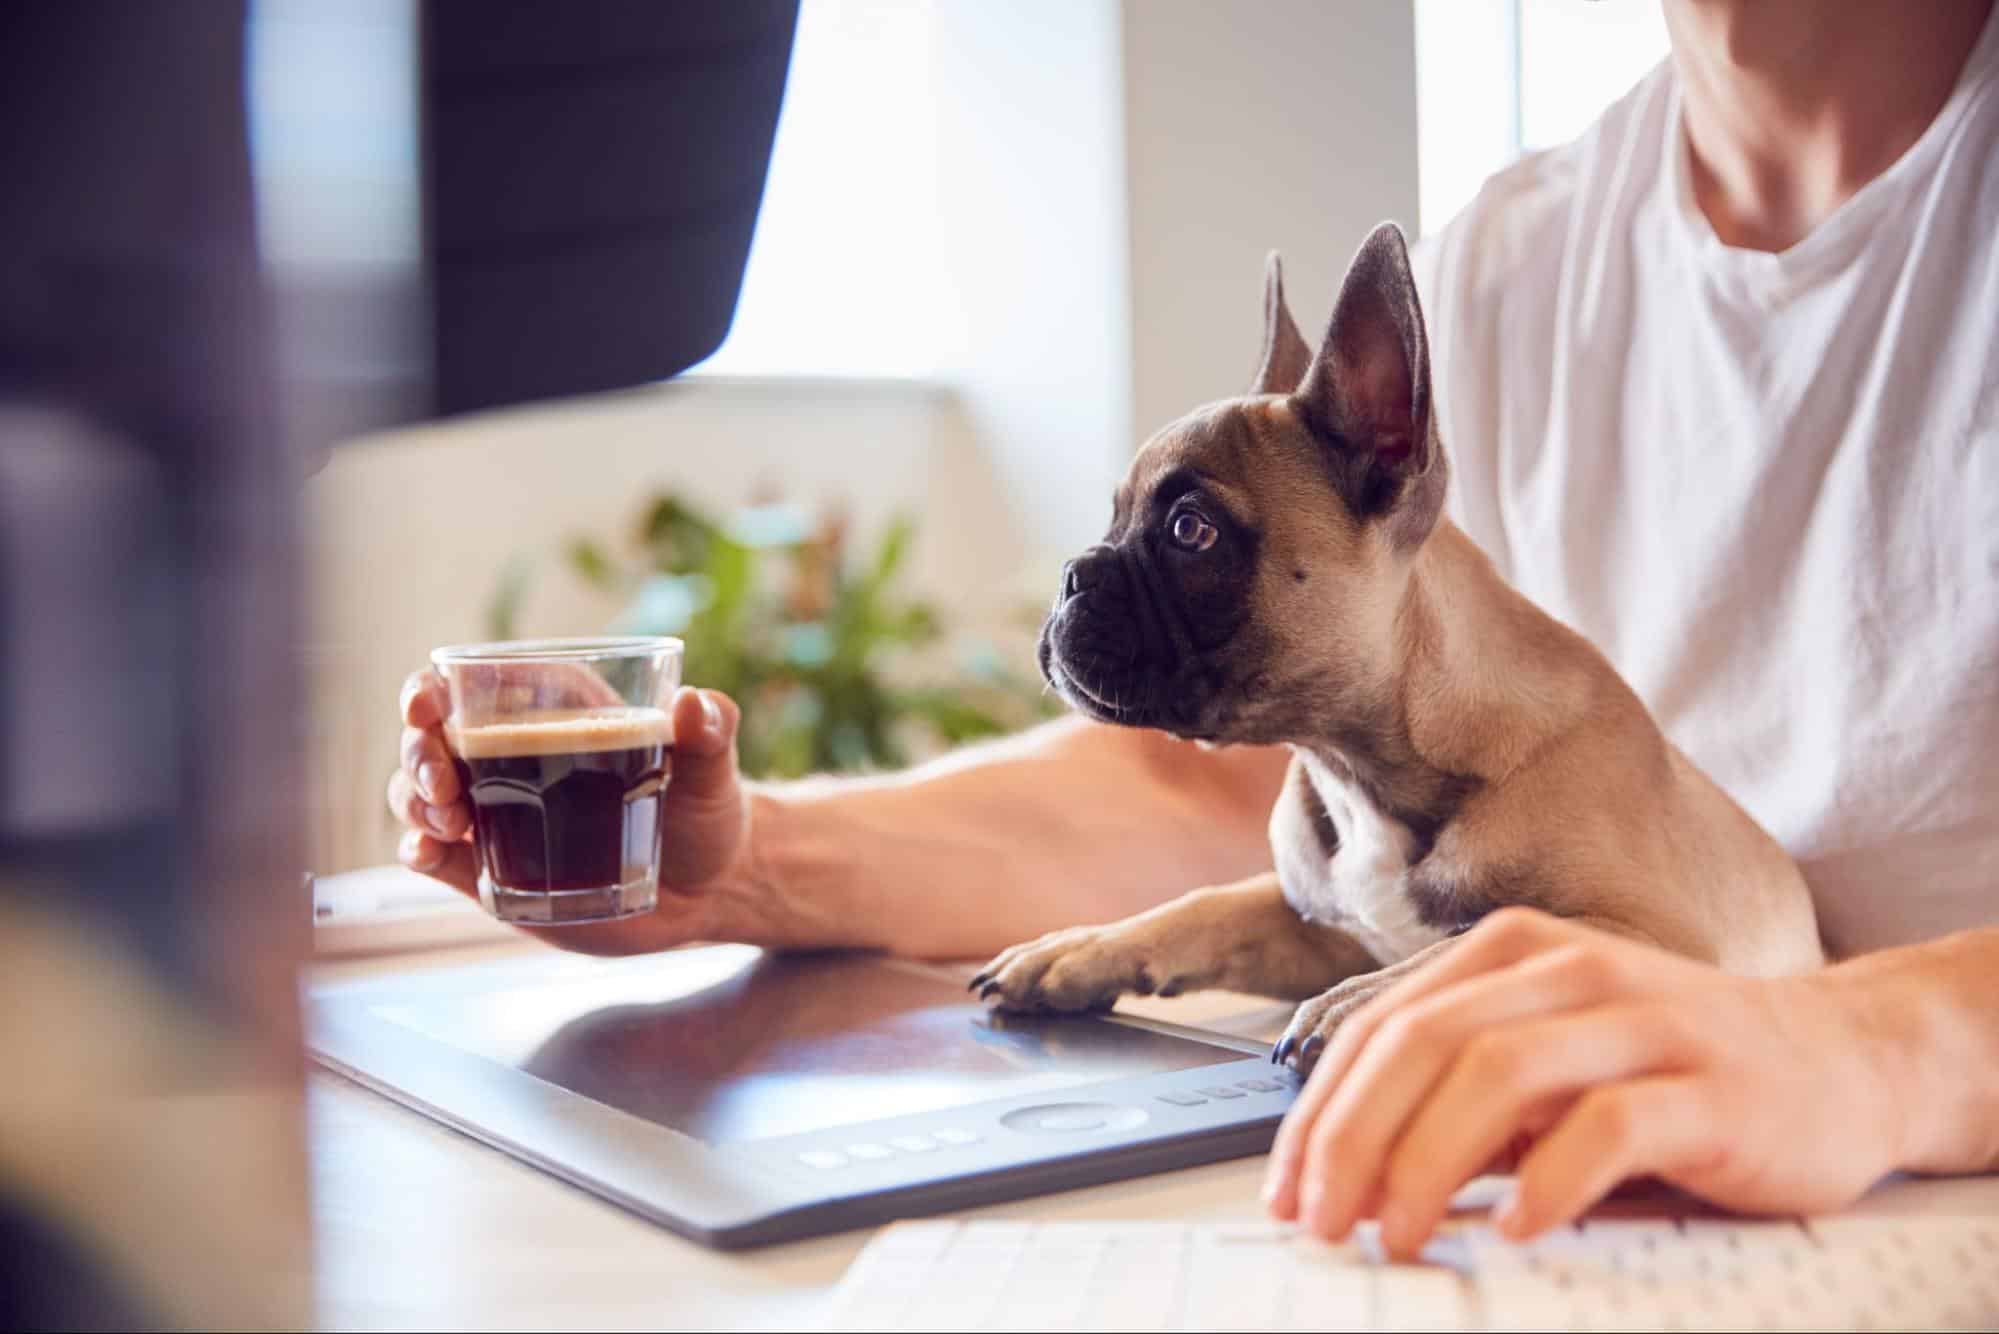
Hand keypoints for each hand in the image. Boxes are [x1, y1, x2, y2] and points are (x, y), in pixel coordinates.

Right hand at [386, 667, 778, 954]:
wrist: (709, 890)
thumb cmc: (707, 810)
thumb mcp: (713, 768)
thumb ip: (710, 731)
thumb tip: (691, 703)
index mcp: (551, 710)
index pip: (467, 683)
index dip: (429, 689)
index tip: (426, 707)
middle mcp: (510, 756)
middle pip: (429, 740)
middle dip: (418, 754)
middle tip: (445, 786)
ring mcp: (495, 813)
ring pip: (419, 794)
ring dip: (415, 802)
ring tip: (453, 823)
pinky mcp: (492, 869)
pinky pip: (434, 854)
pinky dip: (417, 850)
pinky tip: (428, 854)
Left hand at [1260, 907, 1901, 1258]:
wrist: (1844, 1061)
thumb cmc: (1675, 1070)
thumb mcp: (1551, 1069)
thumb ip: (1462, 1103)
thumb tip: (1354, 1174)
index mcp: (1512, 955)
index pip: (1381, 1028)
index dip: (1319, 1112)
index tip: (1286, 1190)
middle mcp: (1569, 972)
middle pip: (1422, 1045)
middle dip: (1352, 1140)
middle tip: (1321, 1222)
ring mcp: (1643, 1022)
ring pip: (1497, 1074)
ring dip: (1428, 1163)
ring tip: (1398, 1234)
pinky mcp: (1710, 1087)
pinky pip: (1609, 1127)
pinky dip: (1548, 1180)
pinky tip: (1516, 1229)